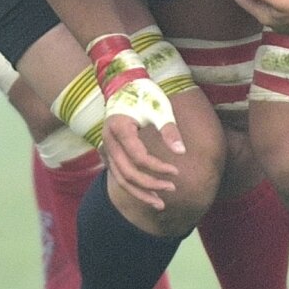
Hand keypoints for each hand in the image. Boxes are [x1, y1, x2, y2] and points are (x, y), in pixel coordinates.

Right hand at [90, 33, 183, 209]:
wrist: (124, 84)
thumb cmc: (144, 93)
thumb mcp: (159, 107)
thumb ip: (169, 129)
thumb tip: (182, 152)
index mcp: (119, 129)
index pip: (139, 157)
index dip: (158, 167)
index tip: (176, 172)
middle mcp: (108, 141)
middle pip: (127, 173)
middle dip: (150, 185)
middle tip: (171, 190)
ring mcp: (107, 148)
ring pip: (121, 179)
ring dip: (140, 193)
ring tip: (160, 204)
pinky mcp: (110, 152)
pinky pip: (119, 175)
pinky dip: (133, 187)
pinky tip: (148, 194)